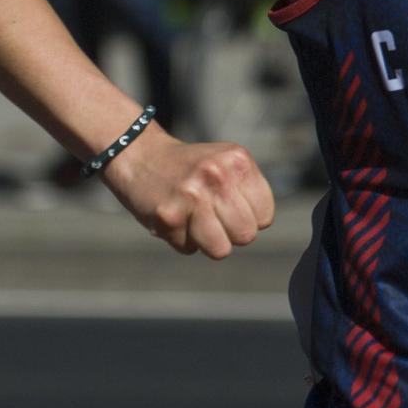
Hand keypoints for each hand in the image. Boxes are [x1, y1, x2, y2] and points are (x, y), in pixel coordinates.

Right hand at [100, 130, 276, 258]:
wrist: (141, 156)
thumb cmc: (192, 167)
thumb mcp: (227, 163)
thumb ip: (248, 190)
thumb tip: (259, 226)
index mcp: (238, 161)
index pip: (266, 216)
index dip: (251, 218)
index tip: (233, 207)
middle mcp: (217, 176)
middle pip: (246, 235)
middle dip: (232, 233)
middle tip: (214, 216)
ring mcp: (192, 198)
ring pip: (221, 250)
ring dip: (209, 242)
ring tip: (196, 220)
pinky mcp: (168, 218)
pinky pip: (189, 249)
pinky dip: (182, 239)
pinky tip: (175, 217)